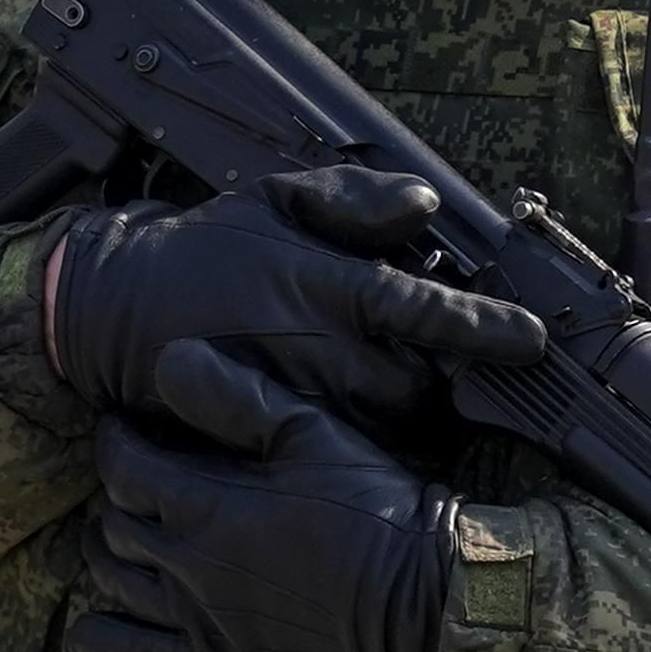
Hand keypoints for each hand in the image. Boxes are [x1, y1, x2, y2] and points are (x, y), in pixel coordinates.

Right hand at [42, 167, 544, 433]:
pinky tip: (351, 418)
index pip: (424, 309)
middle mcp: (316, 347)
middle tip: (439, 366)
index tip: (534, 341)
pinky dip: (360, 438)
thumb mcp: (274, 198)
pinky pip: (339, 453)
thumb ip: (354, 201)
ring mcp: (292, 400)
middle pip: (419, 386)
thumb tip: (424, 204)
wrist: (116, 309)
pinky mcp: (267, 437)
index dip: (484, 327)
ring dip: (404, 415)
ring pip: (385, 426)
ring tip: (390, 390)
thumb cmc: (209, 248)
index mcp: (326, 284)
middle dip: (440, 381)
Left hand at [75, 346, 458, 651]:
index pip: (123, 466)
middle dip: (111, 492)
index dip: (113, 438)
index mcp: (206, 504)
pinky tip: (88, 629)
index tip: (121, 423)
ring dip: (103, 552)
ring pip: (116, 582)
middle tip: (128, 473)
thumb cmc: (372, 507)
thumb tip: (167, 355)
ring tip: (113, 530)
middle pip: (115, 524)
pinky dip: (104, 643)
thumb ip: (235, 397)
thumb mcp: (310, 433)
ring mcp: (201, 617)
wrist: (417, 600)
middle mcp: (189, 565)